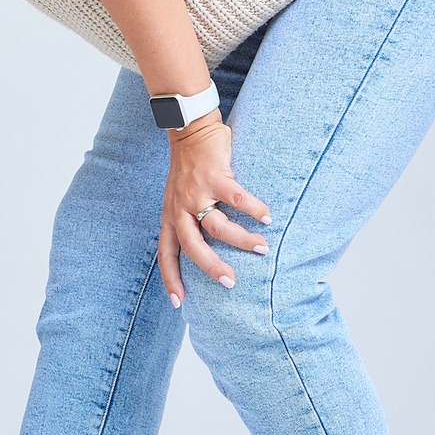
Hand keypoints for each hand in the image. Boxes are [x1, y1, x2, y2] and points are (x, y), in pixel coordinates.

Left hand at [158, 119, 270, 305]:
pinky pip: (237, 199)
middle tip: (230, 282)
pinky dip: (254, 210)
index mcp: (170, 216)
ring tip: (262, 249)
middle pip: (193, 246)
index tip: (179, 303)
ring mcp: (197, 193)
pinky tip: (268, 218)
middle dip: (210, 267)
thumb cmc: (188, 169)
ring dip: (241, 240)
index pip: (166, 254)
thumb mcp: (177, 199)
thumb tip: (206, 248)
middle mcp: (180, 208)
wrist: (190, 131)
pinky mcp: (216, 177)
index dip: (171, 279)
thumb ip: (187, 220)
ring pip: (218, 226)